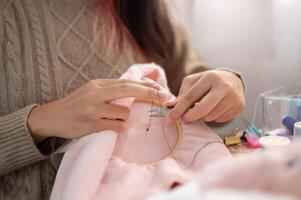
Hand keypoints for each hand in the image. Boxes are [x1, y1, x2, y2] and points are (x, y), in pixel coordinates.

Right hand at [28, 79, 165, 141]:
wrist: (51, 117)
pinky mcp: (91, 124)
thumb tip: (135, 88)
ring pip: (124, 112)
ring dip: (126, 118)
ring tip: (115, 120)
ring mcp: (93, 109)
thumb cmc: (75, 104)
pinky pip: (116, 126)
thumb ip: (110, 89)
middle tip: (162, 96)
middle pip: (128, 89)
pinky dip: (119, 127)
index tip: (159, 88)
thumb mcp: (91, 91)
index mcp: (98, 84)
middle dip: (148, 92)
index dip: (144, 85)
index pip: (126, 82)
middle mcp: (96, 94)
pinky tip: (111, 127)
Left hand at [166, 70, 244, 122]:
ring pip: (211, 116)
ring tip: (204, 108)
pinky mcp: (240, 106)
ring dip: (203, 117)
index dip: (179, 109)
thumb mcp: (194, 82)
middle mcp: (223, 86)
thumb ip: (182, 94)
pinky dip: (214, 118)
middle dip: (190, 117)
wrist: (233, 79)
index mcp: (209, 77)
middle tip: (184, 119)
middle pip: (202, 109)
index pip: (191, 96)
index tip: (170, 119)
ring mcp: (234, 96)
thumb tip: (169, 106)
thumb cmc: (208, 82)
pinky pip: (220, 120)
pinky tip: (216, 109)